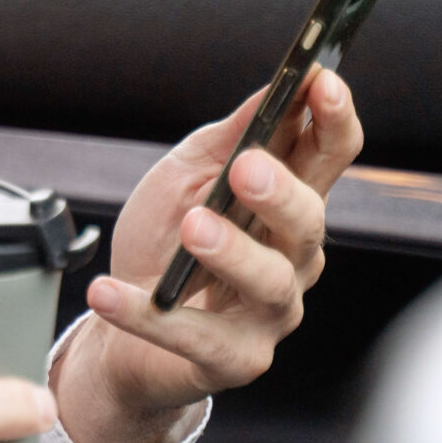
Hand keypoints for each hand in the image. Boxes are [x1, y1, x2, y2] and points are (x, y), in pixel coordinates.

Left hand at [53, 70, 360, 442]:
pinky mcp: (233, 360)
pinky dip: (147, 314)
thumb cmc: (164, 245)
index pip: (328, 156)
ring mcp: (268, 314)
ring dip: (231, 252)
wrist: (119, 330)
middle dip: (282, 193)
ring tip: (193, 227)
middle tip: (248, 168)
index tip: (322, 82)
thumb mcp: (187, 176)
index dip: (333, 119)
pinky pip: (193, 336)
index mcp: (286, 204)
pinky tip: (108, 293)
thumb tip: (273, 90)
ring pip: (269, 283)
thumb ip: (229, 137)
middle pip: (309, 221)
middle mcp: (291, 259)